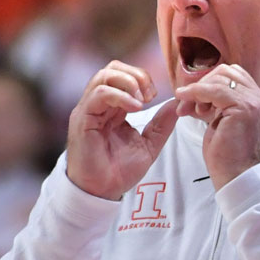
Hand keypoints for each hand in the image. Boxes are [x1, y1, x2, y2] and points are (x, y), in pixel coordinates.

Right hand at [66, 61, 179, 199]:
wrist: (101, 191)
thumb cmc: (119, 170)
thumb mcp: (149, 144)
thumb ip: (161, 124)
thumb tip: (176, 103)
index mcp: (113, 107)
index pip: (124, 75)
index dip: (143, 79)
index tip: (156, 96)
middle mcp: (98, 104)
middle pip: (113, 68)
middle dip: (137, 75)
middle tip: (150, 95)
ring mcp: (88, 109)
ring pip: (104, 76)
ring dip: (129, 83)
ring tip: (143, 101)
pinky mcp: (82, 118)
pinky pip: (100, 94)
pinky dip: (120, 95)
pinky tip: (135, 108)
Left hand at [173, 64, 259, 189]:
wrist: (236, 176)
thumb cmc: (227, 155)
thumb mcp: (222, 121)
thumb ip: (217, 103)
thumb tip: (197, 89)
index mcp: (259, 101)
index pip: (233, 76)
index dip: (209, 83)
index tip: (193, 101)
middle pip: (226, 72)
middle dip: (202, 85)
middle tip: (186, 104)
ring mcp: (255, 103)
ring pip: (219, 79)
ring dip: (197, 91)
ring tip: (186, 109)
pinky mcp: (244, 108)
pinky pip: (214, 90)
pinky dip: (196, 93)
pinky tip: (183, 101)